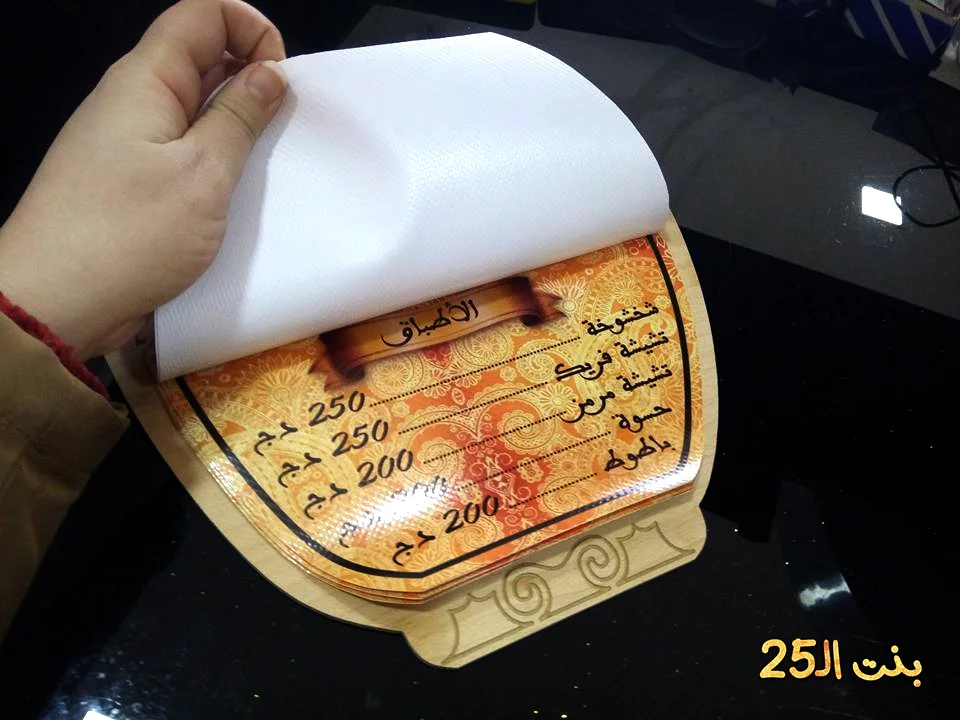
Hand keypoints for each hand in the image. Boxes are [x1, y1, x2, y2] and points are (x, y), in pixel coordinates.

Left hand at [0, 0, 287, 359]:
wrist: (57, 301)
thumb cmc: (132, 232)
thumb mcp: (203, 173)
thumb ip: (239, 118)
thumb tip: (269, 73)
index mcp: (146, 80)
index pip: (203, 14)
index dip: (251, 30)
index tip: (281, 81)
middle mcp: (134, 100)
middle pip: (200, 57)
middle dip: (251, 78)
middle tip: (285, 127)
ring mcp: (129, 142)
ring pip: (194, 108)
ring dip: (236, 125)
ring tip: (266, 163)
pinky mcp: (131, 181)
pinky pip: (181, 151)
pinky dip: (215, 160)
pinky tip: (236, 193)